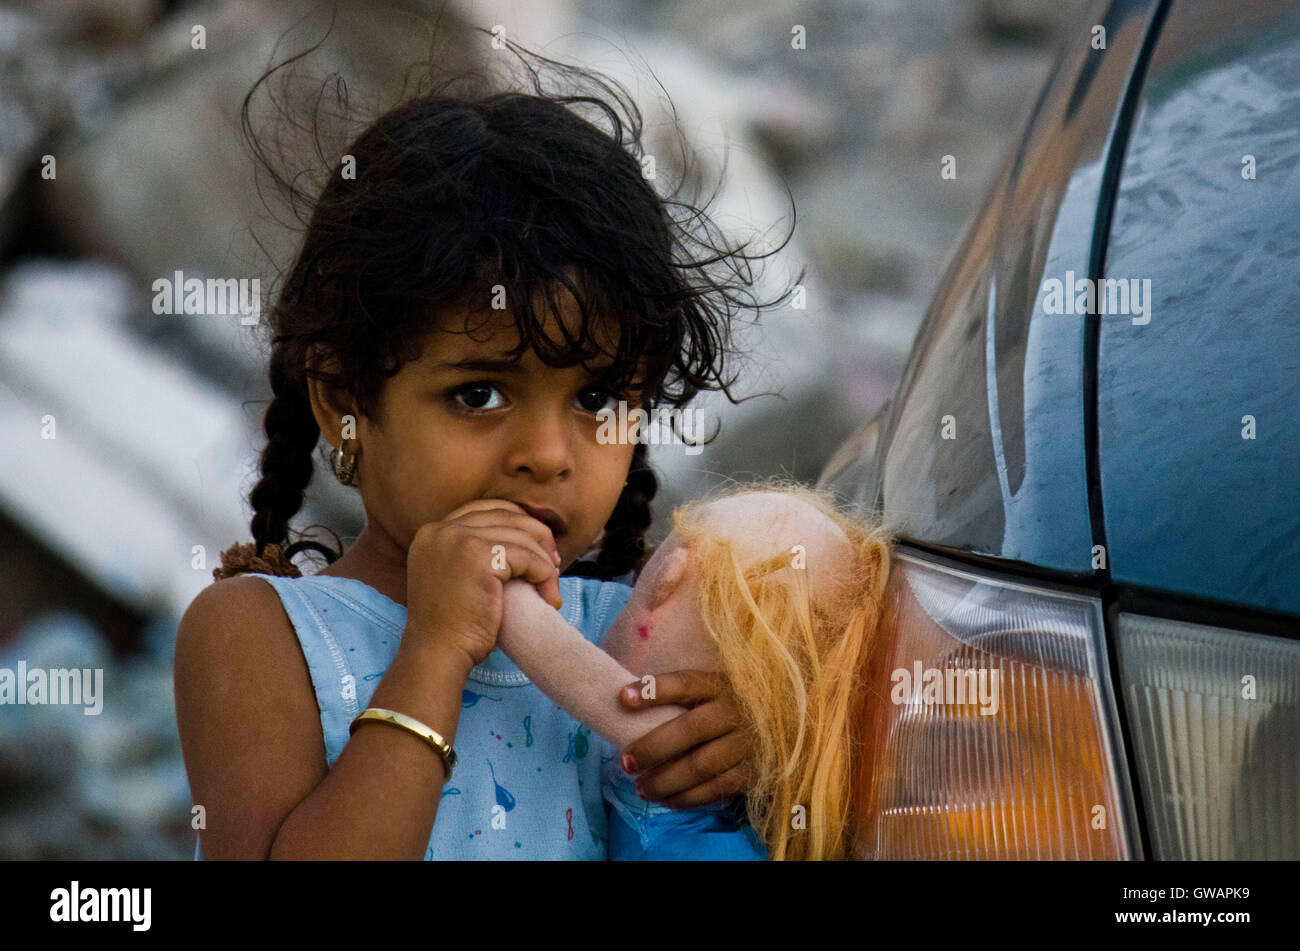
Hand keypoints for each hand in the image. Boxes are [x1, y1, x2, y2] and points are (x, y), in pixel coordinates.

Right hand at [405, 499, 561, 667]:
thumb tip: (523, 535)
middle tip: (554, 562)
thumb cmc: (453, 626)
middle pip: (506, 515)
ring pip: (521, 536)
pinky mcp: (479, 556)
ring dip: (544, 561)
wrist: (438, 654)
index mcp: (433, 532)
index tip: (537, 547)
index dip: (518, 523)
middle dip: (537, 537)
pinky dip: (544, 575)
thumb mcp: (455, 576)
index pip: (486, 509)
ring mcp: (458, 539)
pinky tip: (547, 596)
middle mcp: (441, 529)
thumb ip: (474, 551)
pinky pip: (527, 556)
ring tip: (550, 587)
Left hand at [617, 670, 756, 809]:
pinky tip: (666, 800)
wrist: (784, 726)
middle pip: (689, 730)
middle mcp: (734, 711)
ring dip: (665, 780)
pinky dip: (687, 797)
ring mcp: (745, 743)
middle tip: (626, 762)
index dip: (654, 690)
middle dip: (653, 748)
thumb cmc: (729, 707)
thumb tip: (627, 703)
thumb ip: (680, 697)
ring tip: (641, 788)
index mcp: (719, 685)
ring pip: (700, 765)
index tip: (623, 698)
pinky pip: (716, 789)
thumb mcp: (711, 690)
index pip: (684, 683)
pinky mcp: (752, 771)